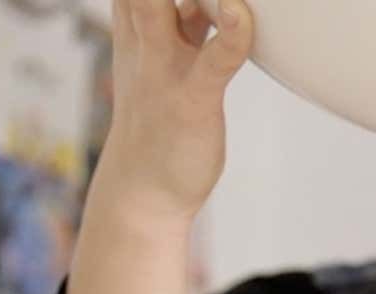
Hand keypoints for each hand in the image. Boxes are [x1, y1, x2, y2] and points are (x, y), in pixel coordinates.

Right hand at [93, 0, 252, 222]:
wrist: (143, 193)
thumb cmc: (161, 126)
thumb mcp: (164, 62)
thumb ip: (188, 26)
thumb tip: (217, 2)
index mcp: (134, 30)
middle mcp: (144, 42)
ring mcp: (166, 71)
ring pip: (160, 5)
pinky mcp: (193, 100)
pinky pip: (214, 59)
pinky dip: (232, 33)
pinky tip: (241, 14)